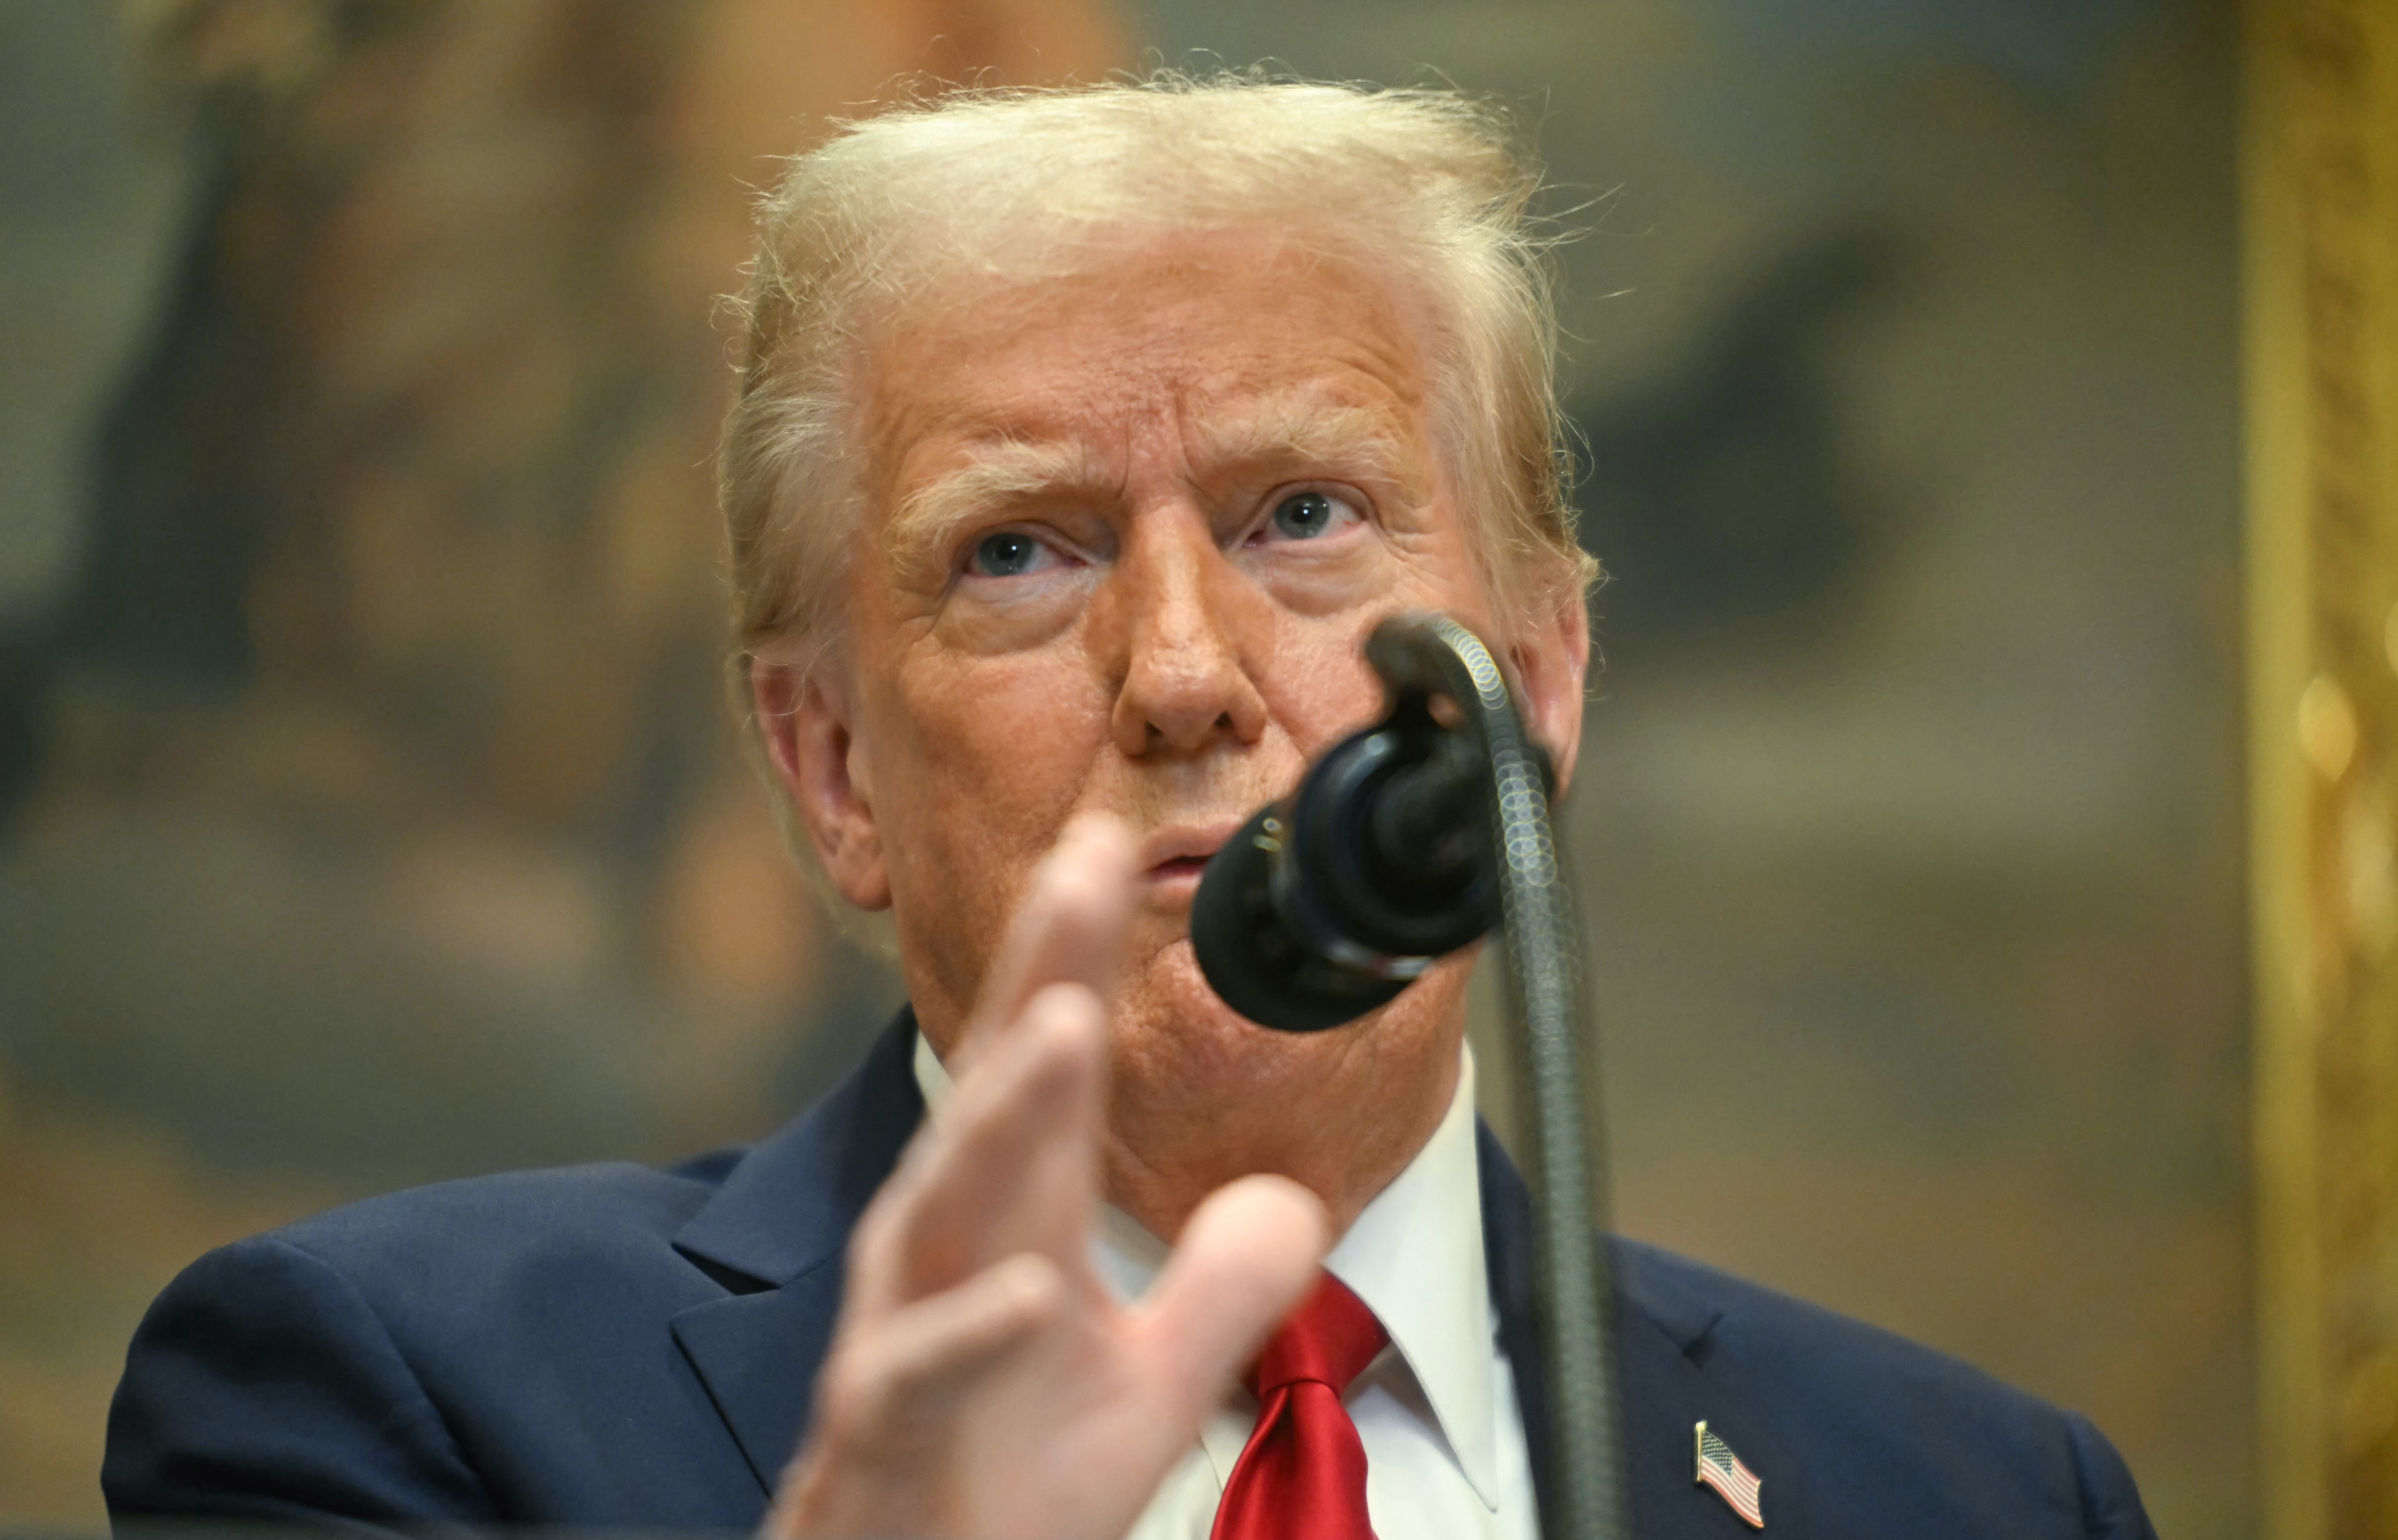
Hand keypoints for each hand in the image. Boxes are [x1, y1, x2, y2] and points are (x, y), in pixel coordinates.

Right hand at [767, 815, 1329, 1539]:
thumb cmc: (1002, 1483)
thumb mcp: (1143, 1386)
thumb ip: (1218, 1290)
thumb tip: (1291, 1200)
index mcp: (1005, 1222)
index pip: (1041, 1067)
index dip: (1071, 954)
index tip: (1106, 843)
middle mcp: (943, 1250)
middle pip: (990, 1093)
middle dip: (1034, 976)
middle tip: (1080, 866)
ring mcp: (903, 1330)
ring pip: (944, 1202)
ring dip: (1003, 1117)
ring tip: (1061, 1029)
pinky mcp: (881, 1424)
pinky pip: (918, 1366)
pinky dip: (971, 1326)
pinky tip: (1025, 1288)